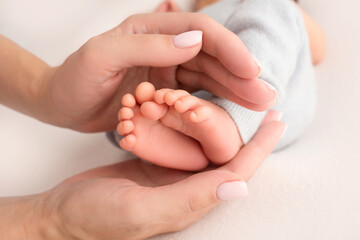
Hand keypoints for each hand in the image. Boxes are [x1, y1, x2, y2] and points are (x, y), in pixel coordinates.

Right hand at [6, 117, 284, 239]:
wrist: (63, 216)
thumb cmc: (96, 219)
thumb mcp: (140, 210)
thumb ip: (189, 200)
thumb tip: (240, 188)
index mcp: (191, 201)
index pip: (237, 171)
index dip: (260, 147)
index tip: (277, 120)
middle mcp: (186, 190)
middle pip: (226, 156)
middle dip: (244, 130)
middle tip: (258, 103)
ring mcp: (170, 177)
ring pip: (204, 145)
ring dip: (216, 121)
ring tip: (229, 97)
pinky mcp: (154, 166)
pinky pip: (179, 142)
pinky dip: (187, 122)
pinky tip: (191, 107)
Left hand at [38, 13, 275, 131]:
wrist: (62, 103)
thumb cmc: (74, 78)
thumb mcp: (103, 56)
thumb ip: (147, 46)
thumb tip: (195, 40)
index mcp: (151, 28)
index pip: (200, 31)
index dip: (229, 49)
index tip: (251, 70)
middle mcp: (164, 45)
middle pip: (212, 56)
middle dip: (241, 74)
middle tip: (267, 95)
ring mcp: (167, 69)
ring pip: (209, 76)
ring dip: (235, 90)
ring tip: (260, 104)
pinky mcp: (166, 90)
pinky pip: (197, 94)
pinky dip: (217, 101)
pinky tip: (235, 111)